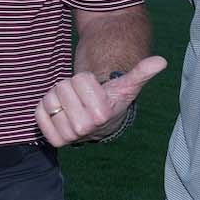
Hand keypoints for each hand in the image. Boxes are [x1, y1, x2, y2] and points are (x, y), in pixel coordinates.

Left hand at [34, 55, 166, 145]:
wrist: (100, 123)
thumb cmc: (112, 100)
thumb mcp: (126, 86)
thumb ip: (141, 73)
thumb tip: (161, 61)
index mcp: (101, 114)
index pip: (79, 79)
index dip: (85, 80)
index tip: (95, 90)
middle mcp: (84, 128)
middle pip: (62, 87)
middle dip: (70, 86)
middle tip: (81, 97)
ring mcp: (67, 136)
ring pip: (50, 100)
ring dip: (58, 96)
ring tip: (71, 103)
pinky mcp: (53, 139)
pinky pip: (39, 113)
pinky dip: (46, 107)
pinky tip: (60, 110)